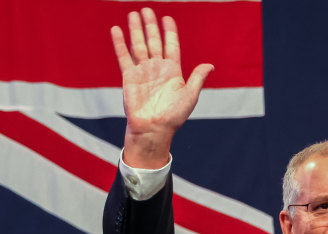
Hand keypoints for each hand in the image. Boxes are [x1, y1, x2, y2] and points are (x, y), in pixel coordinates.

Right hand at [111, 8, 213, 167]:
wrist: (154, 128)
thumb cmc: (174, 116)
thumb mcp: (190, 95)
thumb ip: (197, 78)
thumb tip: (210, 65)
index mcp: (173, 71)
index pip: (171, 46)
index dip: (169, 32)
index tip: (167, 18)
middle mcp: (157, 68)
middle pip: (154, 41)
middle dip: (151, 26)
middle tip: (147, 10)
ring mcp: (143, 71)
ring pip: (139, 45)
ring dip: (136, 30)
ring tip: (133, 13)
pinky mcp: (129, 77)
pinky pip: (123, 56)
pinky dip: (120, 43)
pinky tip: (117, 30)